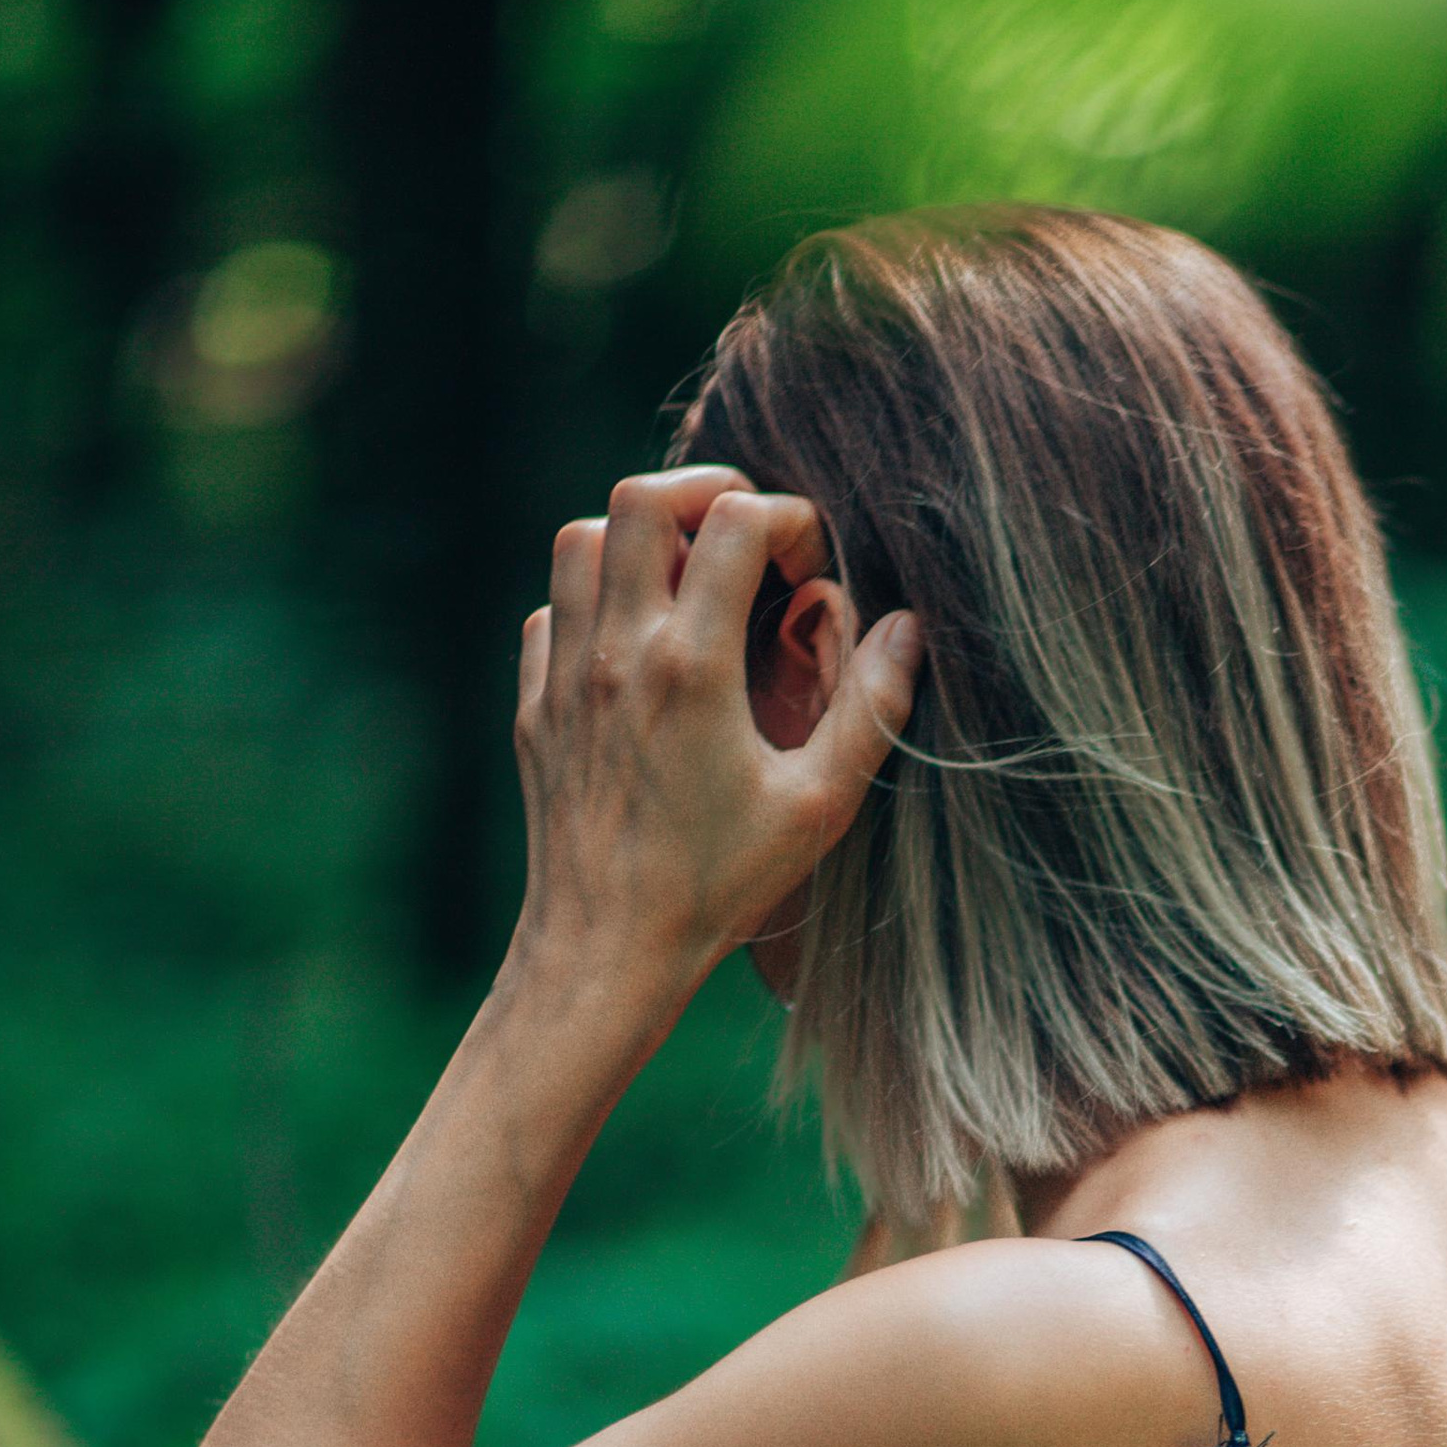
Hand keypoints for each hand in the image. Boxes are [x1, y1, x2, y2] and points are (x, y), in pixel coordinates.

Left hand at [511, 466, 922, 1009]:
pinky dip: (595, 598)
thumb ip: (870, 711)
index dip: (786, 519)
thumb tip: (910, 629)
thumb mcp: (817, 808)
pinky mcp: (536, 705)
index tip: (810, 566)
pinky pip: (552, 609)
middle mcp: (618, 652)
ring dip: (639, 536)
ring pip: (582, 538)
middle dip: (703, 493)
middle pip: (641, 499)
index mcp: (692, 666)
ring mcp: (566, 674)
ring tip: (689, 574)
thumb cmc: (717, 888)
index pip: (735, 522)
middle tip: (746, 532)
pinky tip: (636, 642)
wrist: (604, 953)